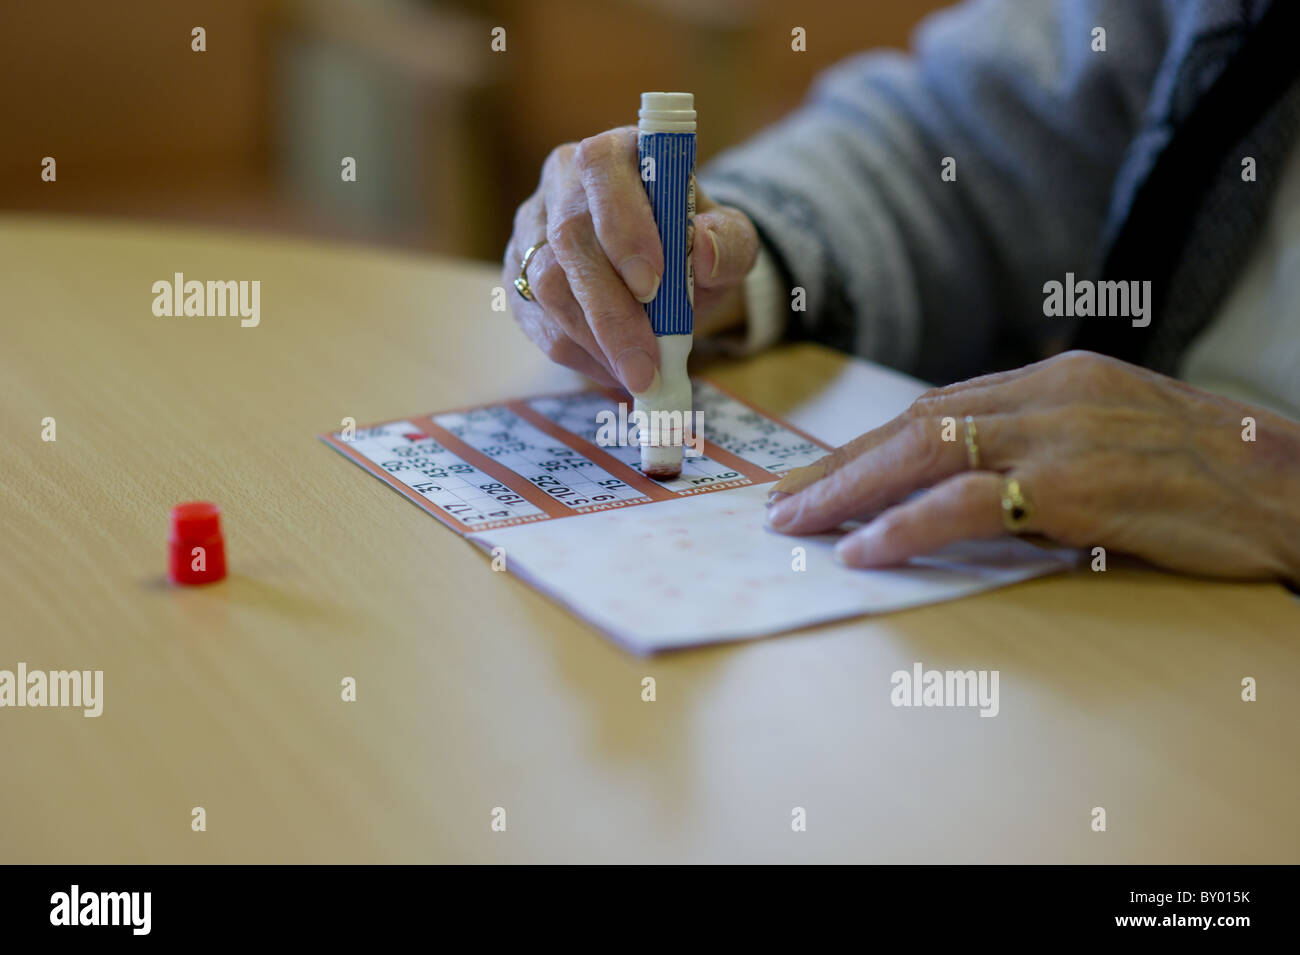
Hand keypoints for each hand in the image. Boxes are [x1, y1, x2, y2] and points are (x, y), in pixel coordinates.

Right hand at [504, 126, 758, 393]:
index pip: (601, 170)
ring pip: (547, 285)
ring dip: (595, 340)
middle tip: (646, 365)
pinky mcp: (518, 273)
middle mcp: (563, 181)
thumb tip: (704, 250)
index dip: (621, 226)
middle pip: (570, 240)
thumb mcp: (730, 240)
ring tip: (638, 374)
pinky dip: (577, 353)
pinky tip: (613, 369)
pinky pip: (534, 318)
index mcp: (616, 153)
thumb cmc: (693, 246)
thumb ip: (729, 242)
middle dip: (611, 312)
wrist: (666, 272)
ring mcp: (533, 228)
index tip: (652, 285)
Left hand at [766, 351, 1299, 581]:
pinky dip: (906, 526)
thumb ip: (1036, 449)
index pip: (932, 410)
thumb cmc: (1203, 472)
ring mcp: (1064, 434)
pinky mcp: (1080, 485)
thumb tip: (957, 488)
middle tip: (778, 506)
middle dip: (837, 468)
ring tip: (797, 528)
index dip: (863, 446)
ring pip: (927, 453)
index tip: (812, 478)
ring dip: (849, 493)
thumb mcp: (1110, 441)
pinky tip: (863, 550)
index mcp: (1052, 379)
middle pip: (915, 426)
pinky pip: (969, 503)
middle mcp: (1049, 394)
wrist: (1293, 483)